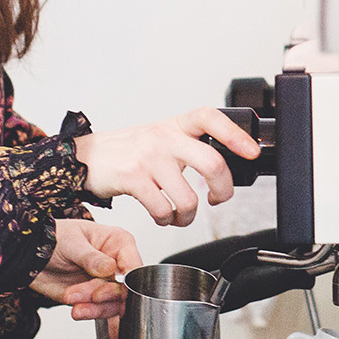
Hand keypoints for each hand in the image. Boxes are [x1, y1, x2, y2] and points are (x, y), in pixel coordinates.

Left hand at [31, 219, 140, 319]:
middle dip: (108, 293)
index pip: (134, 263)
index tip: (123, 285)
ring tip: (73, 298)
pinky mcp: (93, 299)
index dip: (131, 277)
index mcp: (118, 243)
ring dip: (96, 306)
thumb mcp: (71, 242)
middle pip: (126, 287)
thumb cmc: (52, 237)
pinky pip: (98, 311)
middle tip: (93, 295)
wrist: (28, 256)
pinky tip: (77, 310)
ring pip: (114, 303)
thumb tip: (109, 268)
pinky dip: (89, 313)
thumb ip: (91, 257)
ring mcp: (105, 283)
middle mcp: (116, 264)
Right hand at [73, 108, 259, 226]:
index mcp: (175, 125)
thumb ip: (188, 146)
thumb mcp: (161, 138)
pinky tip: (162, 215)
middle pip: (211, 162)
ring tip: (181, 215)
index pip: (210, 118)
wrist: (86, 157)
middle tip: (219, 199)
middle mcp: (164, 138)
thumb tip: (223, 167)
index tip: (252, 151)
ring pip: (188, 198)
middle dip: (223, 190)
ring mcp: (148, 158)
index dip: (235, 134)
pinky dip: (166, 220)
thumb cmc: (129, 151)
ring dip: (189, 217)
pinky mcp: (133, 179)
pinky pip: (163, 210)